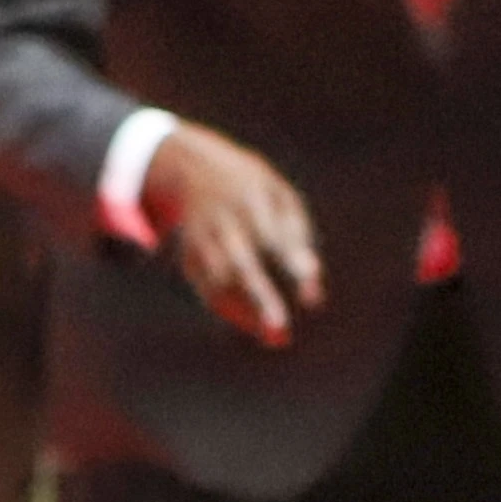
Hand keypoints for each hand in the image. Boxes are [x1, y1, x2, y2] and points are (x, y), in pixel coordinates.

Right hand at [146, 119, 324, 342]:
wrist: (193, 167)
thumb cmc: (255, 191)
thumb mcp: (281, 199)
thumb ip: (299, 242)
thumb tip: (313, 298)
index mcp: (253, 198)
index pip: (276, 236)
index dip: (294, 266)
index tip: (312, 299)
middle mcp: (223, 220)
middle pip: (241, 263)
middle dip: (260, 297)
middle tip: (280, 331)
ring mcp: (201, 238)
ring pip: (220, 282)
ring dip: (245, 311)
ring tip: (275, 334)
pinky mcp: (188, 255)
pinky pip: (208, 290)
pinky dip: (230, 310)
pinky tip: (253, 322)